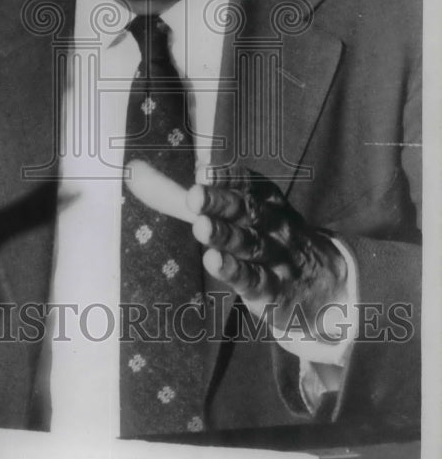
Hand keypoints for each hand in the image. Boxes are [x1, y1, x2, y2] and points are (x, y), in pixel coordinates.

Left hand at [126, 161, 347, 341]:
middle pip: (245, 210)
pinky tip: (214, 261)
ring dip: (225, 235)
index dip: (226, 175)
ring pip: (248, 244)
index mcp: (264, 198)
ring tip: (201, 226)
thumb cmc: (263, 236)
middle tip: (194, 193)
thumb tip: (132, 171)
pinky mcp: (273, 289)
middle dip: (220, 201)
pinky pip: (253, 279)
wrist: (325, 282)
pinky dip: (234, 270)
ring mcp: (275, 257)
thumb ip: (181, 195)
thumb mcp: (233, 210)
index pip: (247, 183)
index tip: (203, 168)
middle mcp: (272, 224)